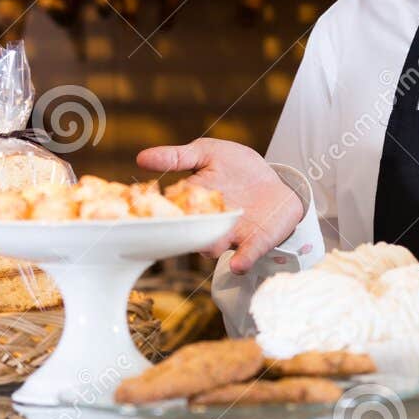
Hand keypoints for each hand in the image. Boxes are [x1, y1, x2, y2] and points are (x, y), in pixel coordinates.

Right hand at [137, 138, 304, 273]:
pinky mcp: (254, 242)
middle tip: (176, 227)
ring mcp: (230, 234)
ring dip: (210, 244)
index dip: (156, 211)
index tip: (143, 209)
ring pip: (212, 247)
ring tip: (209, 241)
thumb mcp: (208, 153)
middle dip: (181, 232)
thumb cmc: (238, 168)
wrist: (278, 181)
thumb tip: (141, 158)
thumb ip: (177, 157)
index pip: (168, 209)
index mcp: (190, 201)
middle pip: (186, 234)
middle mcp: (206, 223)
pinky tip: (238, 264)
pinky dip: (242, 261)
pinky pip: (246, 255)